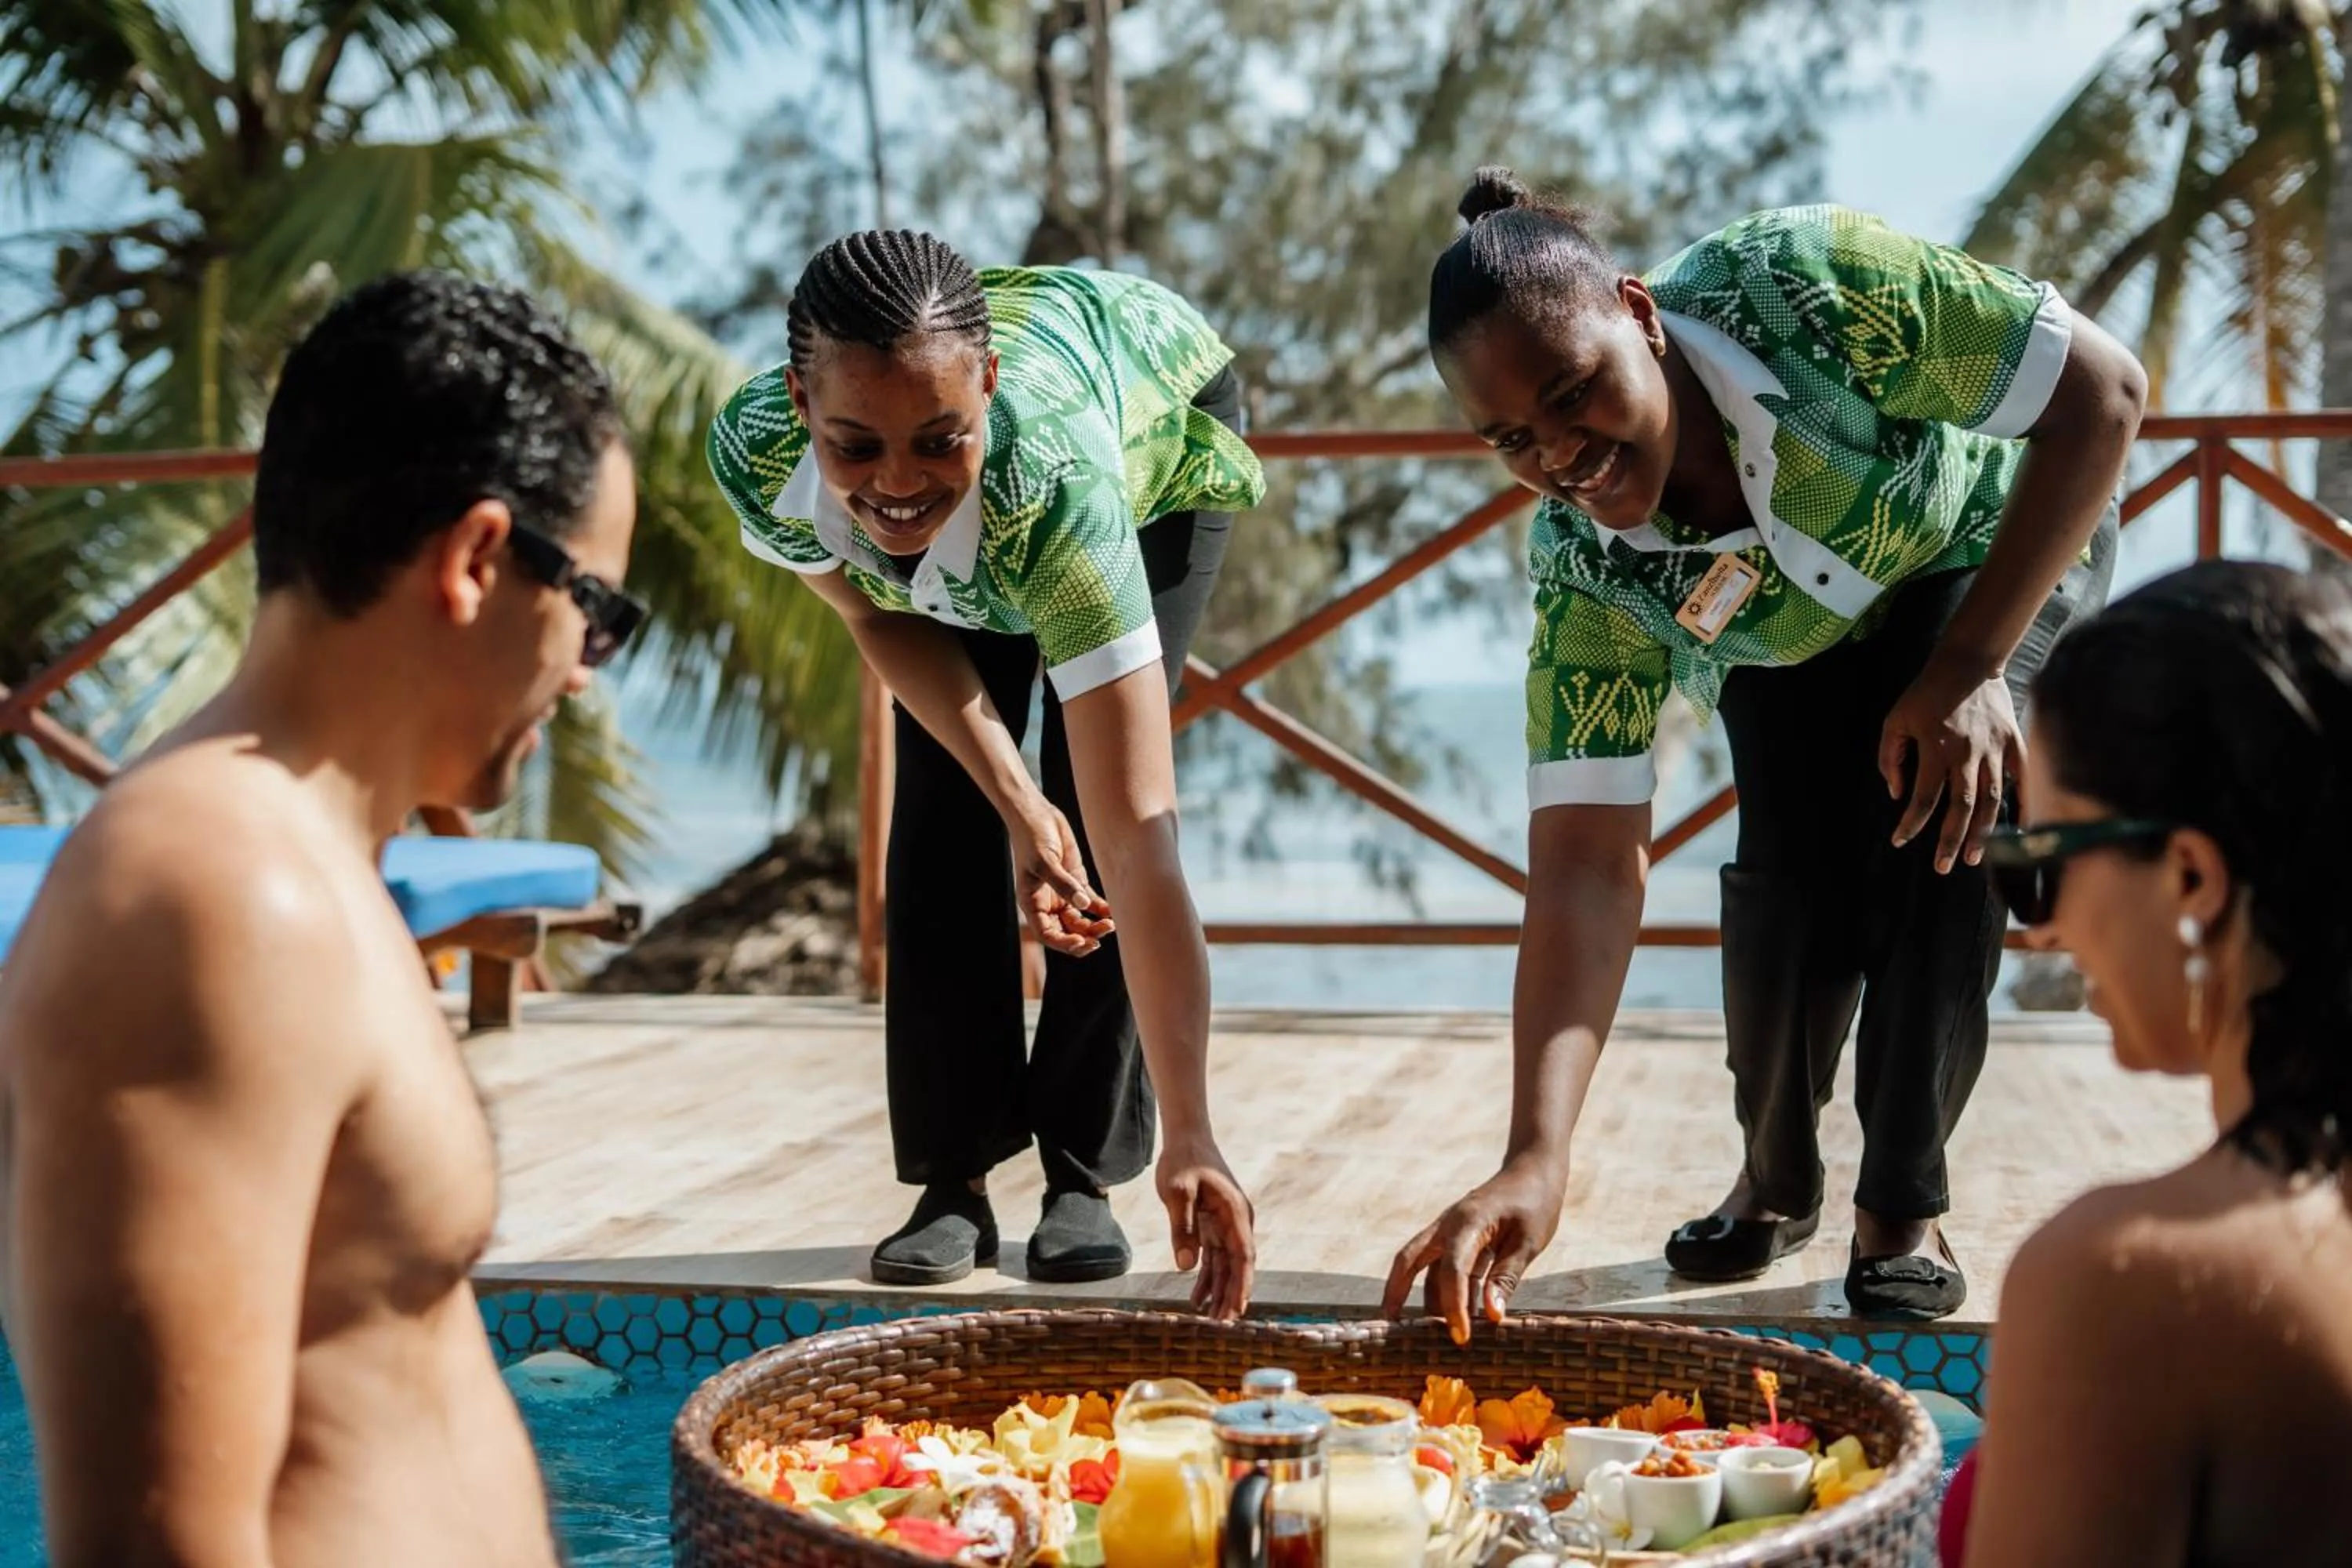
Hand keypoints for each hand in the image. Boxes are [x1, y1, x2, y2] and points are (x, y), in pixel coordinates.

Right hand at [1006, 797, 1115, 955]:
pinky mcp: (1076, 881)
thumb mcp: (1044, 861)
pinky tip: (1113, 912)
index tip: (1081, 941)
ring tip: (1110, 924)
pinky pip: (1091, 903)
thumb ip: (1063, 884)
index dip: (1063, 943)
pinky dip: (1101, 910)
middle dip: (1083, 937)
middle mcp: (1048, 904)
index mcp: (1032, 904)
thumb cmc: (1032, 837)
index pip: (1047, 934)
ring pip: (1080, 921)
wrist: (1037, 814)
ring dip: (1094, 926)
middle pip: (1066, 932)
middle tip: (1101, 936)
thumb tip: (1084, 904)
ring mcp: (1063, 894)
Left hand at [1158, 1138, 1256, 1320]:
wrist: (1187, 1139)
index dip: (1241, 1285)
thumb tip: (1186, 1267)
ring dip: (1220, 1291)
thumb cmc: (1184, 1161)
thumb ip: (1182, 1228)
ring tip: (1210, 1320)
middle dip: (1231, 1296)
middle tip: (1222, 1326)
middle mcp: (1236, 1222)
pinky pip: (1214, 1258)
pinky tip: (1198, 1299)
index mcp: (1235, 1213)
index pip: (1244, 1257)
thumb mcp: (1177, 1192)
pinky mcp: (1214, 1226)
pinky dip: (1207, 1278)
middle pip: (1237, 1266)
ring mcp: (1226, 1225)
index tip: (1237, 1310)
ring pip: (1226, 1266)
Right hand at [1382, 1159, 1563, 1345]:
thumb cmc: (1535, 1203)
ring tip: (1432, 1337)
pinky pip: (1443, 1268)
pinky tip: (1459, 1317)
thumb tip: (1492, 1316)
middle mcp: (1448, 1226)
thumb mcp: (1528, 1242)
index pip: (1452, 1269)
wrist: (1533, 1170)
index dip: (1453, 1305)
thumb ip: (1506, 1277)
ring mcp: (1449, 1231)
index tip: (1461, 1337)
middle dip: (1396, 1293)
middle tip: (1391, 1327)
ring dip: (1426, 1299)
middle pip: (1408, 1261)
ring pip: (1423, 1268)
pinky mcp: (1458, 1238)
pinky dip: (1446, 1292)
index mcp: (1468, 1223)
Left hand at [1878, 660, 2023, 874]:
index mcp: (1935, 749)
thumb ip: (1891, 757)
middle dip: (1950, 840)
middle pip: (1960, 808)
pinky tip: (2021, 828)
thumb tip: (1897, 793)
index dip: (1911, 823)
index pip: (1923, 798)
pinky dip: (2023, 803)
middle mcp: (1966, 754)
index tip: (1900, 841)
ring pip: (1991, 799)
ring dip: (1983, 832)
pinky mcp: (2013, 741)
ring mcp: (1993, 749)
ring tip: (1974, 857)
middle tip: (1943, 867)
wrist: (1967, 661)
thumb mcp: (1895, 720)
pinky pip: (2022, 777)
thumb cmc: (1925, 692)